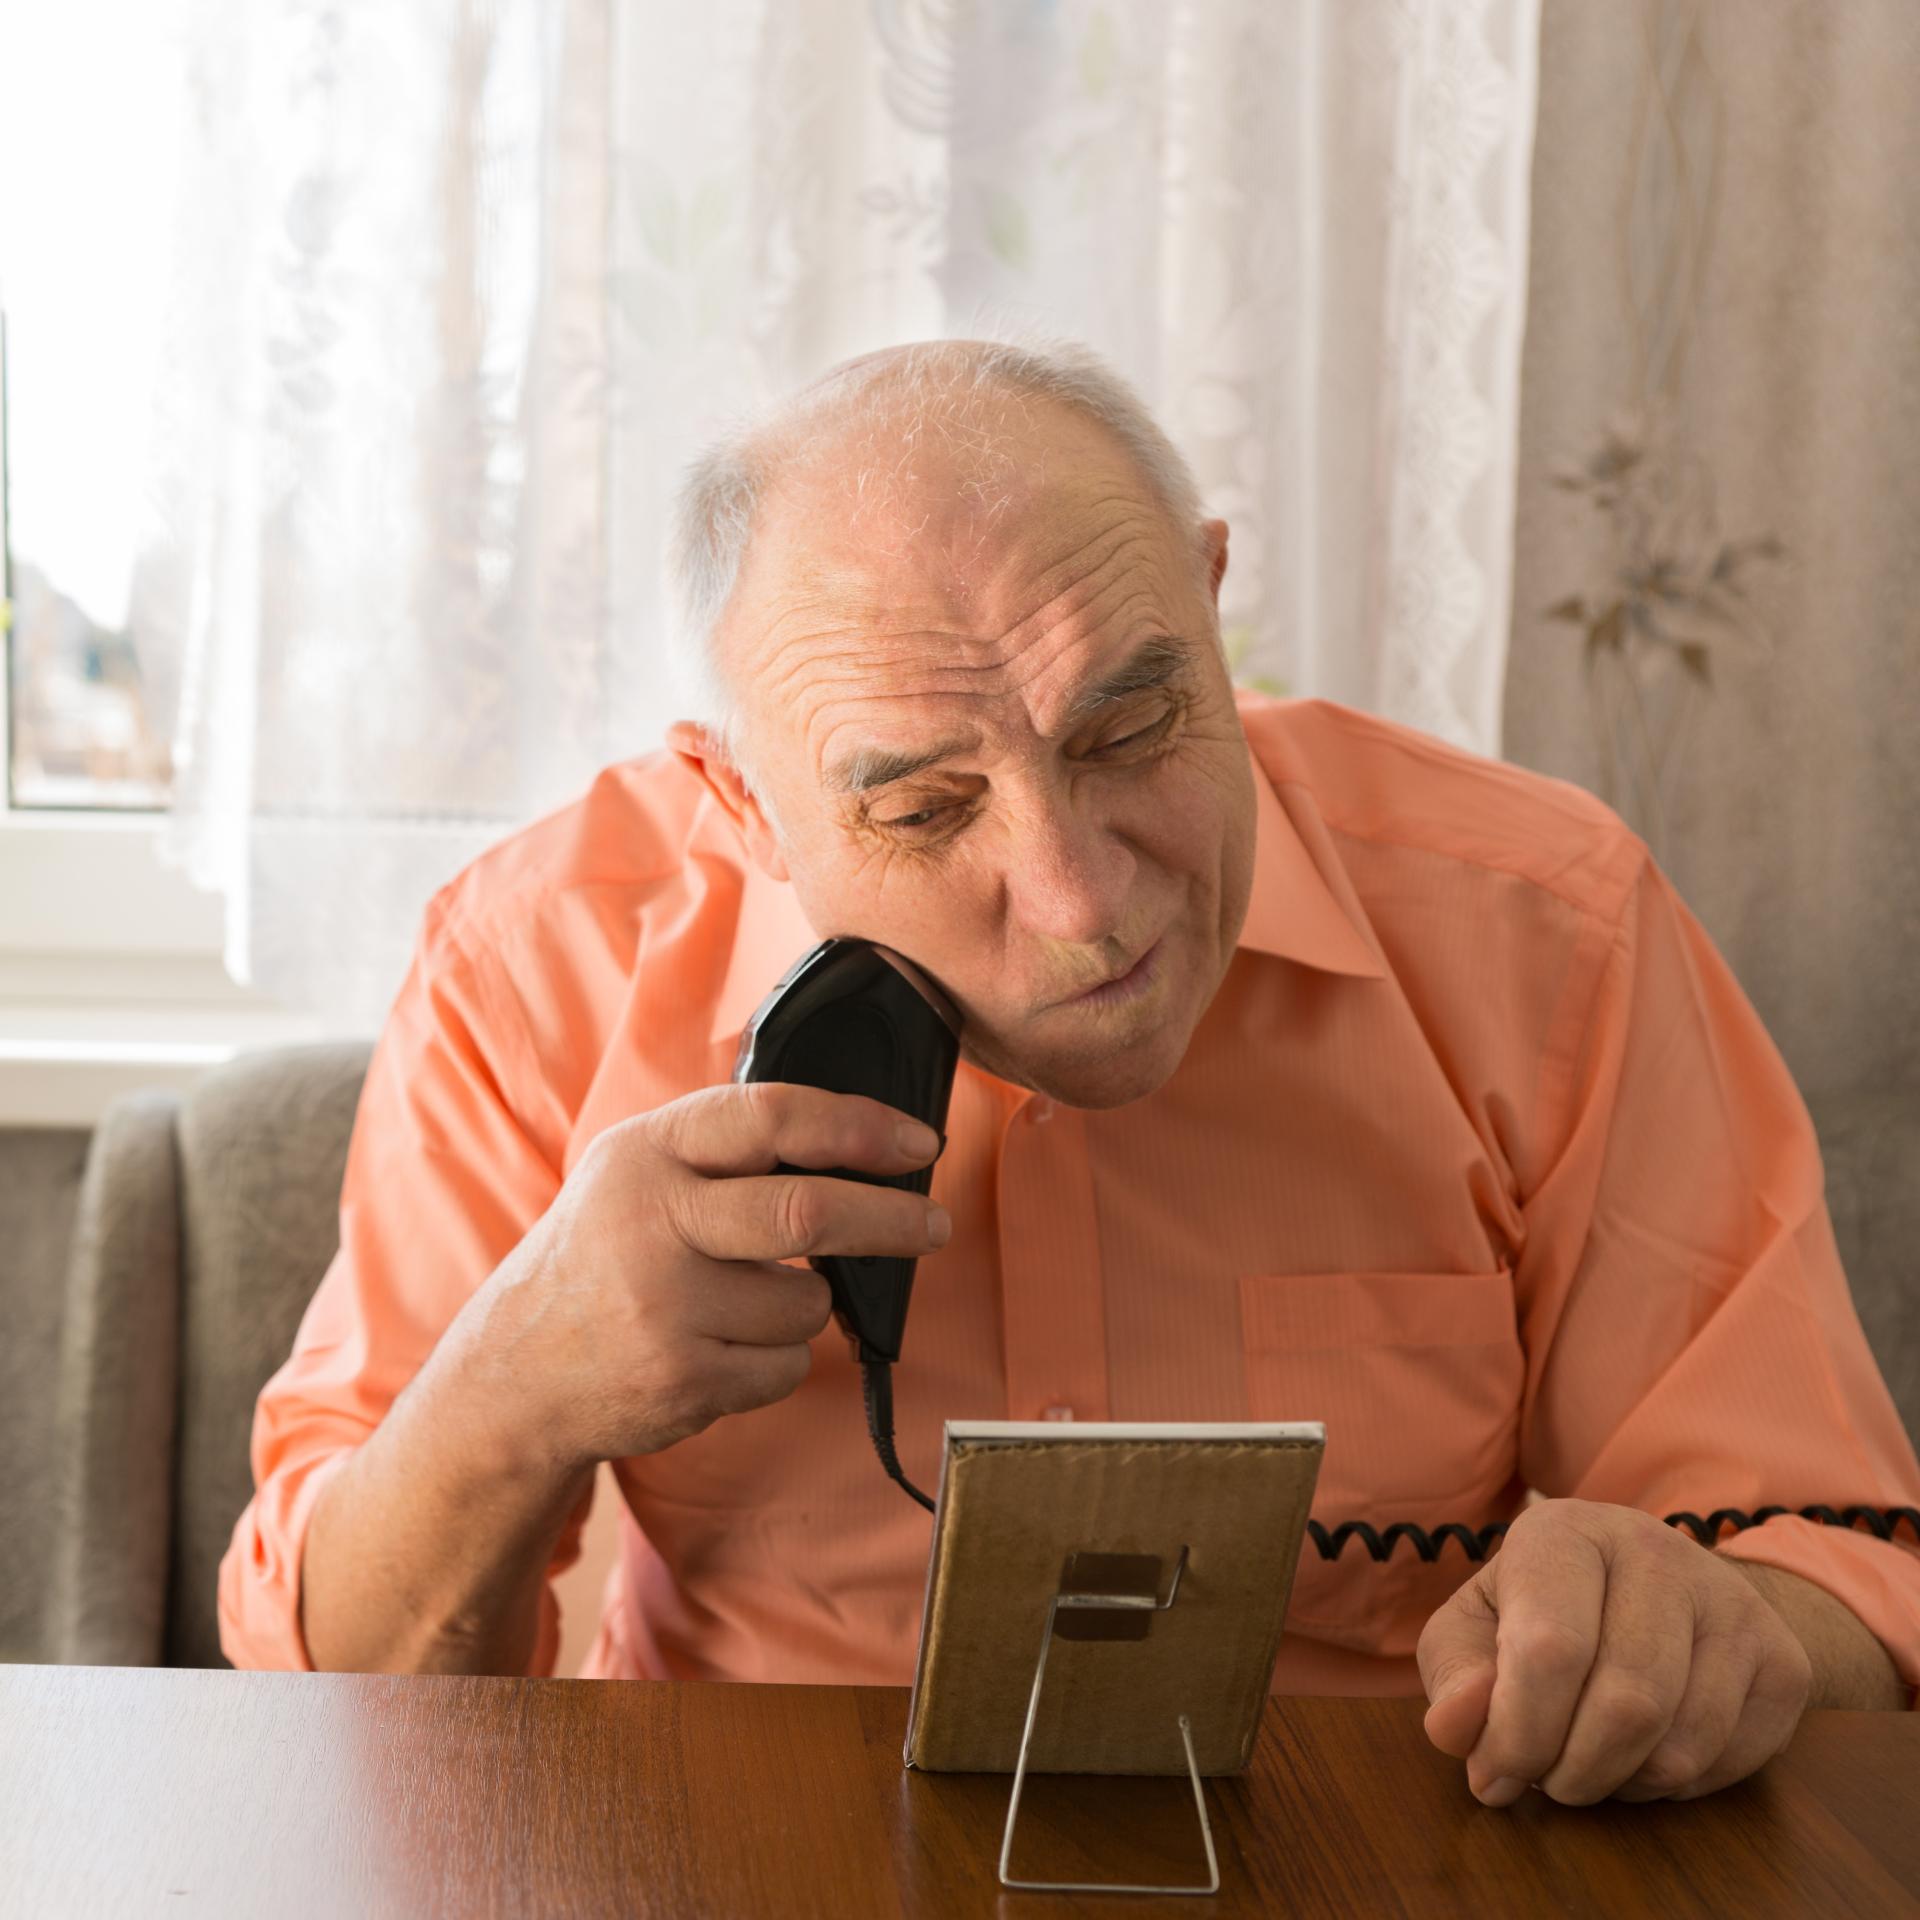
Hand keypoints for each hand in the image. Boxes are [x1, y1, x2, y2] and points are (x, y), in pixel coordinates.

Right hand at [466, 1081, 948, 1470]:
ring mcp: (667, 1307)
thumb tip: (861, 1142)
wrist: (515, 1373)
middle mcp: (652, 1223)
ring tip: (740, 1304)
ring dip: (804, 1305)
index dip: (857, 1125)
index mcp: (647, 1153)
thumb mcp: (635, 1172)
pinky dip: (777, 1359)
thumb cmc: (602, 1256)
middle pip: (808, 1214)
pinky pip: (787, 1366)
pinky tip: (719, 1348)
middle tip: (934, 1225)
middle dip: (891, 1221)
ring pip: (806, 1302)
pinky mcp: (684, 1379)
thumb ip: (724, 1149)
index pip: (769, 1118)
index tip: (918, 1142)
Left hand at [1416, 1497, 1813, 1806]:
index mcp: (1564, 1531)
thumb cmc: (1542, 1613)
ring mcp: (1731, 1603)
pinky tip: (1642, 1753)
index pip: (1550, 1650)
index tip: (1495, 1771)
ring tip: (1589, 1760)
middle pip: (1626, 1705)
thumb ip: (1454, 1677)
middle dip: (1572, 1770)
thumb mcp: (1474, 1630)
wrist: (1655, 1594)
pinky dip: (1672, 1788)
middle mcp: (1655, 1550)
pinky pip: (1727, 1766)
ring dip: (1620, 1784)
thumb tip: (1457, 1728)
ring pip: (1680, 1746)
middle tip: (1547, 1777)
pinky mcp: (1782, 1661)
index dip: (1519, 1733)